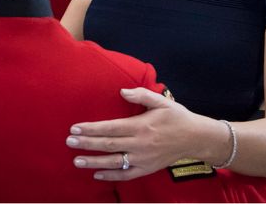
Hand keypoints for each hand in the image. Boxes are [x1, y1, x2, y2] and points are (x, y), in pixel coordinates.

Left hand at [66, 87, 211, 180]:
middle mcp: (140, 143)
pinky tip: (97, 173)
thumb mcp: (161, 101)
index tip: (75, 128)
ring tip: (77, 160)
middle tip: (69, 142)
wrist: (196, 138)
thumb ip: (141, 95)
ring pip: (114, 162)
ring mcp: (143, 158)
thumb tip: (122, 91)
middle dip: (87, 144)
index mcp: (141, 125)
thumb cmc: (177, 116)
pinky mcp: (147, 168)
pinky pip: (126, 174)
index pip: (110, 127)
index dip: (91, 128)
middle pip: (108, 144)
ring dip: (94, 162)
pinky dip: (111, 175)